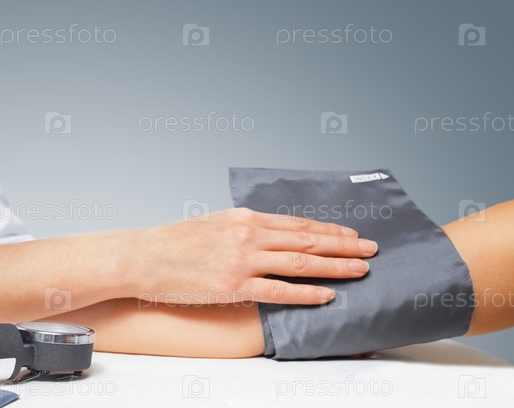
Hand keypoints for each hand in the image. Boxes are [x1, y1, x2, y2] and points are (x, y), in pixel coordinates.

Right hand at [131, 208, 377, 304]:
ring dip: (336, 267)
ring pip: (300, 263)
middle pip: (307, 241)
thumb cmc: (173, 243)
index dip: (330, 230)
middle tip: (372, 250)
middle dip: (344, 246)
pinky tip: (327, 295)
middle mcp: (247, 234)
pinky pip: (279, 290)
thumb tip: (271, 238)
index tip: (352, 234)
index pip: (298, 224)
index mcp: (244, 218)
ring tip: (361, 270)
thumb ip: (244, 229)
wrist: (141, 257)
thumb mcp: (213, 224)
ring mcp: (241, 261)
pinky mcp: (232, 286)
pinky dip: (306, 293)